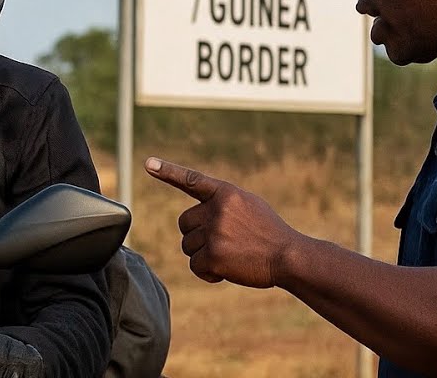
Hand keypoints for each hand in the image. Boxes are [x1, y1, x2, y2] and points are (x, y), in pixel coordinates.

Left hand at [145, 156, 300, 288]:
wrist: (288, 256)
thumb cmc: (269, 232)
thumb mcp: (248, 206)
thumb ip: (223, 204)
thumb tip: (197, 216)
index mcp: (226, 193)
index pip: (191, 180)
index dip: (168, 171)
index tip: (148, 163)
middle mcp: (217, 210)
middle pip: (184, 224)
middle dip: (197, 236)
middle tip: (222, 243)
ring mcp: (214, 232)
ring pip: (188, 246)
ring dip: (204, 255)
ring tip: (230, 255)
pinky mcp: (214, 255)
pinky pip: (195, 266)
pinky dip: (208, 273)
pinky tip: (228, 271)